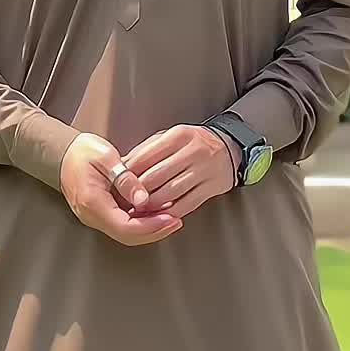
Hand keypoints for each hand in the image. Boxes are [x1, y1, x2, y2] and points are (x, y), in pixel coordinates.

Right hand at [60, 134, 182, 246]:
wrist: (63, 154)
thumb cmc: (83, 152)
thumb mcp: (107, 157)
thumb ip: (126, 178)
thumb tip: (144, 199)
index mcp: (93, 202)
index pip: (126, 227)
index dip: (151, 226)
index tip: (171, 218)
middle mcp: (92, 216)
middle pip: (128, 236)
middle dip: (155, 231)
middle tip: (176, 221)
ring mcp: (96, 218)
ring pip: (126, 233)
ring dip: (150, 229)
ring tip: (171, 217)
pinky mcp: (101, 215)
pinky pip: (123, 225)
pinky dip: (142, 222)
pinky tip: (156, 213)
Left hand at [123, 124, 238, 218]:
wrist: (230, 148)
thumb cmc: (193, 143)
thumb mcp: (170, 137)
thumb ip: (147, 150)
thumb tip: (122, 167)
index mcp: (179, 136)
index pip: (145, 158)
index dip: (128, 175)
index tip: (119, 185)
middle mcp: (193, 151)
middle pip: (155, 177)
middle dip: (138, 193)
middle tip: (127, 201)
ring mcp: (204, 170)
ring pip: (170, 193)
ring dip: (152, 205)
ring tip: (141, 210)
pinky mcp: (212, 187)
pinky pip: (187, 204)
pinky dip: (170, 213)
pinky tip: (161, 215)